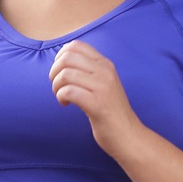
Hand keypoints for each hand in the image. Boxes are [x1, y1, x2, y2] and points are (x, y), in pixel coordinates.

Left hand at [48, 40, 143, 158]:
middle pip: (67, 58)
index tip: (60, 72)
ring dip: (56, 86)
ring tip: (61, 97)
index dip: (60, 56)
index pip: (76, 46)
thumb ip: (89, 71)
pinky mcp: (97, 104)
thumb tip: (62, 61)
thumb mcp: (104, 83)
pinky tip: (65, 104)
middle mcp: (105, 72)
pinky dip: (61, 97)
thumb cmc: (111, 111)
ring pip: (65, 74)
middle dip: (54, 71)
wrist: (128, 135)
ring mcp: (102, 87)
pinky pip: (69, 91)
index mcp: (105, 64)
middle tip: (57, 86)